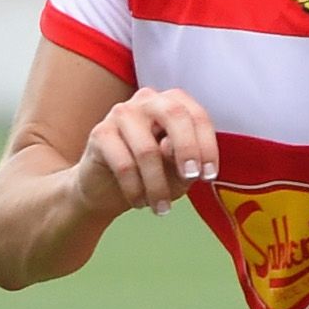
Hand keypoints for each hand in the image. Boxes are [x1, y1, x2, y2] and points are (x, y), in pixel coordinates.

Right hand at [73, 87, 218, 216]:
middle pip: (174, 115)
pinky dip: (135, 189)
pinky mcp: (100, 133)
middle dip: (187, 149)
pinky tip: (138, 202)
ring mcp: (121, 114)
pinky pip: (123, 165)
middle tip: (190, 177)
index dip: (207, 146)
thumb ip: (183, 157)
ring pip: (147, 149)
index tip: (208, 175)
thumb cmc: (148, 174)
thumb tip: (170, 147)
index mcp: (172, 103)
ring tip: (161, 208)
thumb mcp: (176, 169)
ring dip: (157, 185)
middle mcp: (147, 100)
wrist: (105, 188)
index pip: (196, 115)